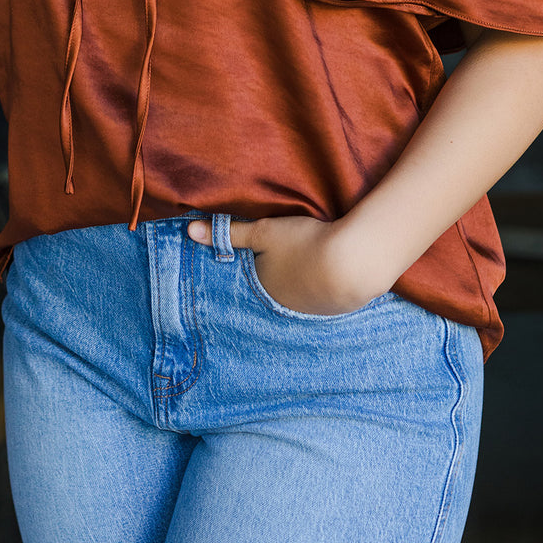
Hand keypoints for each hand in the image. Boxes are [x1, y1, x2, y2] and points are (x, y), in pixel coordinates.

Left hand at [187, 214, 391, 315]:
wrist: (354, 262)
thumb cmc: (302, 244)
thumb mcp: (263, 231)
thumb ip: (228, 232)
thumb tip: (189, 231)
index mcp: (264, 290)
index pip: (255, 277)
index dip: (260, 262)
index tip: (268, 251)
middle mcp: (286, 307)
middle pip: (279, 287)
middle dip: (282, 275)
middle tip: (292, 255)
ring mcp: (313, 311)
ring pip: (303, 294)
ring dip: (306, 280)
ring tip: (313, 261)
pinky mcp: (339, 308)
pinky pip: (326, 296)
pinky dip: (327, 283)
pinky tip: (333, 270)